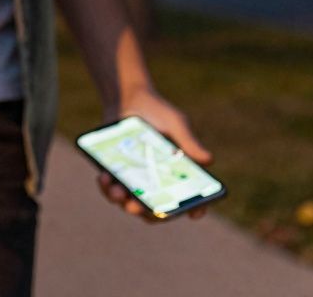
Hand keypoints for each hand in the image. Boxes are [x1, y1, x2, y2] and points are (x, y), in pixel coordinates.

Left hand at [97, 88, 213, 221]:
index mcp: (177, 174)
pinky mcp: (115, 174)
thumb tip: (208, 160)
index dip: (195, 208)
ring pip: (129, 204)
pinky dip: (106, 188)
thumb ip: (188, 142)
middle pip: (156, 210)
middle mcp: (157, 183)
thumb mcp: (175, 124)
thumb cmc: (157, 112)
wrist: (128, 99)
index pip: (190, 198)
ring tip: (117, 192)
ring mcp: (135, 181)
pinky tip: (104, 178)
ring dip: (122, 202)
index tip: (194, 213)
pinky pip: (110, 189)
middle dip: (147, 213)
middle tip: (137, 207)